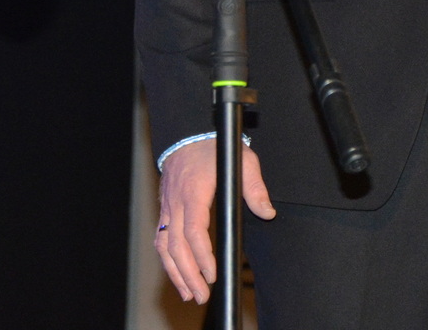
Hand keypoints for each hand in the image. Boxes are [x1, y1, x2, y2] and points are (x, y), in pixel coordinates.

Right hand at [155, 138, 274, 303]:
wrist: (188, 133)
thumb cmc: (215, 147)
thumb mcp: (243, 161)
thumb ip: (255, 188)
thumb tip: (267, 212)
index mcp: (194, 192)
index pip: (194, 230)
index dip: (202, 255)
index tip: (212, 274)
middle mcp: (177, 202)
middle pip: (176, 245)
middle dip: (188, 274)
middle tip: (201, 295)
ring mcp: (168, 206)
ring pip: (164, 245)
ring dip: (175, 272)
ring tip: (188, 293)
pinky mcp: (165, 208)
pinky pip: (160, 237)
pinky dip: (166, 258)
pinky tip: (176, 273)